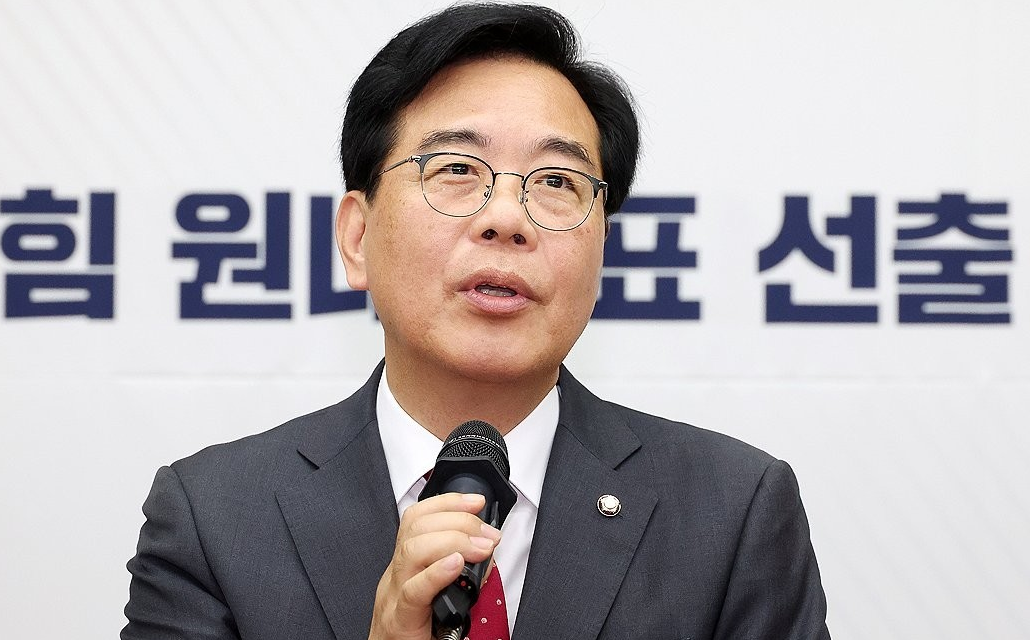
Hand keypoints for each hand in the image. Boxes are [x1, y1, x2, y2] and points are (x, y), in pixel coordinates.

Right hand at [368, 493, 501, 639]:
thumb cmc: (416, 634)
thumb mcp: (439, 596)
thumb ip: (461, 573)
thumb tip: (486, 554)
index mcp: (404, 566)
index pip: (417, 519)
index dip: (447, 503)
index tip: (476, 501)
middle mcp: (395, 576)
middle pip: (417, 528)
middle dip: (459, 521)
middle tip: (489, 535)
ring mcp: (393, 596)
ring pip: (413, 551)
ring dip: (453, 541)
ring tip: (480, 548)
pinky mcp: (399, 620)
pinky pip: (413, 591)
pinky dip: (437, 573)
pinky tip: (456, 565)